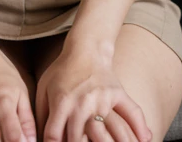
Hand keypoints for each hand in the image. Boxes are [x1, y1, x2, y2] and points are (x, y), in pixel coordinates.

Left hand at [35, 46, 151, 141]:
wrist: (86, 48)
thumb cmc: (62, 71)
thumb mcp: (44, 89)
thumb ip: (41, 116)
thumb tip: (36, 139)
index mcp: (62, 101)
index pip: (54, 135)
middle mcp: (82, 103)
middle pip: (78, 139)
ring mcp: (103, 99)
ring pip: (108, 132)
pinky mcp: (118, 94)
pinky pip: (133, 113)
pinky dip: (140, 128)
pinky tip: (145, 140)